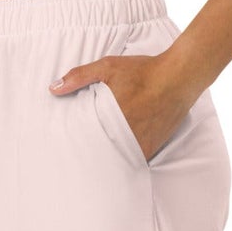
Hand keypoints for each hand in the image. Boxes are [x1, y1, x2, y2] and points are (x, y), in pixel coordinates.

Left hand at [49, 50, 196, 162]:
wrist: (179, 77)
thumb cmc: (143, 71)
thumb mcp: (108, 67)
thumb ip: (79, 77)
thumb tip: (53, 88)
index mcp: (112, 118)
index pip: (88, 142)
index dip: (78, 148)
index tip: (69, 151)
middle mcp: (127, 135)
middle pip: (104, 153)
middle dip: (92, 156)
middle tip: (80, 162)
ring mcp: (142, 143)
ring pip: (120, 158)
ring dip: (110, 158)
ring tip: (97, 163)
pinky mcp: (154, 145)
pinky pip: (137, 157)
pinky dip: (127, 156)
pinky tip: (120, 154)